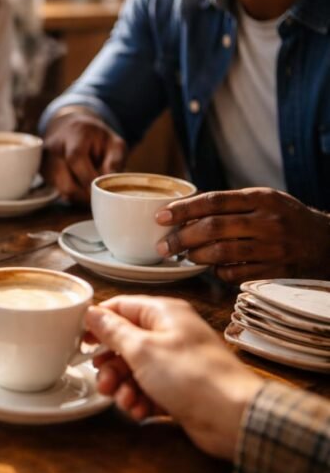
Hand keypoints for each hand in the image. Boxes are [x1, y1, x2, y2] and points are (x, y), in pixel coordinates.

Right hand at [42, 109, 126, 203]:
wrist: (71, 128)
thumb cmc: (96, 138)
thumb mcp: (114, 143)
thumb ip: (115, 161)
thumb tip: (108, 183)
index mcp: (74, 134)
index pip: (75, 159)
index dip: (89, 179)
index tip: (102, 189)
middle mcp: (53, 146)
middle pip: (64, 180)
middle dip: (84, 194)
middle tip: (99, 195)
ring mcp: (44, 160)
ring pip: (60, 190)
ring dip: (78, 196)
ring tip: (91, 191)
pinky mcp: (42, 171)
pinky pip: (57, 191)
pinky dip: (71, 195)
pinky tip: (81, 187)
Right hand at [85, 296, 262, 459]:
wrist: (234, 417)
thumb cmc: (193, 376)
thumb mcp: (142, 350)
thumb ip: (113, 331)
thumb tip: (93, 313)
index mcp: (164, 314)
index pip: (122, 307)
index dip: (98, 322)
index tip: (80, 338)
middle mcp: (170, 334)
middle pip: (125, 342)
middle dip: (109, 363)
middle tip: (102, 379)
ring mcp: (175, 362)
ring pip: (134, 369)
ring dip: (122, 385)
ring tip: (122, 398)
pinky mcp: (179, 389)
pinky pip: (148, 389)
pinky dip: (139, 399)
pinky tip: (138, 409)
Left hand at [156, 188, 329, 283]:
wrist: (328, 243)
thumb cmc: (287, 219)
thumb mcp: (266, 201)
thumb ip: (232, 204)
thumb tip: (184, 209)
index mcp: (262, 198)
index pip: (214, 201)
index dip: (183, 209)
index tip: (160, 217)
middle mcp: (268, 221)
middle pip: (212, 228)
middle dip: (181, 238)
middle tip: (163, 246)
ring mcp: (273, 248)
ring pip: (221, 253)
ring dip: (196, 256)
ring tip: (186, 256)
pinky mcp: (276, 272)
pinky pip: (236, 274)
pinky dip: (218, 272)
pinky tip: (213, 268)